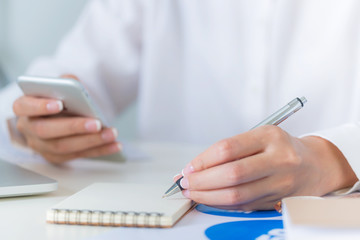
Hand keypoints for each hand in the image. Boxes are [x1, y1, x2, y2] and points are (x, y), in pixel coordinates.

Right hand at [12, 75, 120, 163]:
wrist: (60, 113)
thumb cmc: (58, 97)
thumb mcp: (61, 85)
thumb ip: (66, 82)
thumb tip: (75, 86)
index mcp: (24, 107)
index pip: (24, 106)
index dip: (40, 106)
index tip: (59, 104)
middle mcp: (29, 129)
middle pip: (47, 130)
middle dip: (74, 127)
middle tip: (96, 123)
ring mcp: (41, 146)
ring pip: (64, 147)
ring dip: (91, 141)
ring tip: (111, 133)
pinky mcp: (57, 157)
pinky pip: (78, 155)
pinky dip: (99, 150)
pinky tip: (115, 145)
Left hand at [176, 125, 357, 210]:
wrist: (315, 165)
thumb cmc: (280, 148)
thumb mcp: (259, 136)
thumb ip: (230, 150)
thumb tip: (195, 166)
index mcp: (269, 136)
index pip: (228, 149)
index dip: (203, 161)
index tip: (188, 168)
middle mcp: (278, 159)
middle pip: (232, 174)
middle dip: (202, 182)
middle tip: (185, 183)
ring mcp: (281, 182)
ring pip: (237, 195)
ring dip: (208, 197)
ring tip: (193, 193)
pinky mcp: (279, 200)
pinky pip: (244, 206)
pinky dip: (222, 204)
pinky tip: (210, 200)